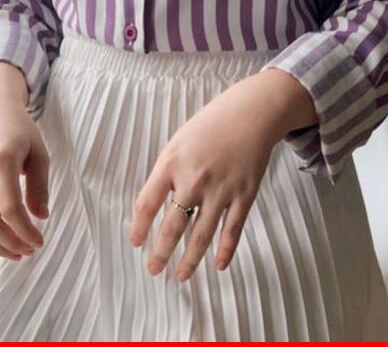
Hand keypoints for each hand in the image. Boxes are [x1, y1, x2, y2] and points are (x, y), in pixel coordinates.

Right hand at [0, 61, 49, 259]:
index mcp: (2, 159)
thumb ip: (40, 186)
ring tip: (16, 251)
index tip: (39, 240)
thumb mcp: (39, 152)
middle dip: (10, 243)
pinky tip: (1, 238)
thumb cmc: (21, 129)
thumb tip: (41, 217)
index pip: (10, 208)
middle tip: (29, 251)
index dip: (25, 231)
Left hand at [128, 68, 316, 280]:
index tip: (136, 242)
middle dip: (161, 252)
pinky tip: (217, 265)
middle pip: (173, 225)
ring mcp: (221, 189)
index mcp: (171, 162)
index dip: (138, 226)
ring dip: (189, 259)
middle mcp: (194, 179)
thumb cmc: (212, 124)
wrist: (251, 112)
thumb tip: (157, 203)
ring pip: (201, 234)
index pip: (147, 203)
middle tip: (154, 269)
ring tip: (180, 276)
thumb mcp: (179, 141)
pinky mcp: (244, 195)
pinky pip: (232, 230)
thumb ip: (168, 171)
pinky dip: (224, 250)